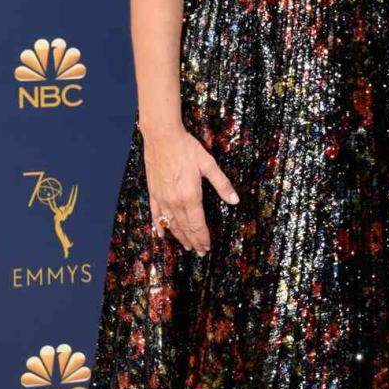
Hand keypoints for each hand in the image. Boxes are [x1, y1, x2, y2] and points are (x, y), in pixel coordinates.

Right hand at [142, 125, 238, 255]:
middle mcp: (175, 202)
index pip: (198, 225)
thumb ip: (222, 184)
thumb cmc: (186, 149)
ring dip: (180, 237)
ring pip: (171, 224)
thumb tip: (235, 200)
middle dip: (194, 241)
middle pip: (185, 228)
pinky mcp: (153, 193)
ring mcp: (162, 198)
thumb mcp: (209, 164)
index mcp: (190, 197)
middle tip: (200, 252)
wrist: (162, 137)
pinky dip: (159, 227)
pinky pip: (155, 215)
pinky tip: (161, 235)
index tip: (207, 247)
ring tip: (187, 247)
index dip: (203, 238)